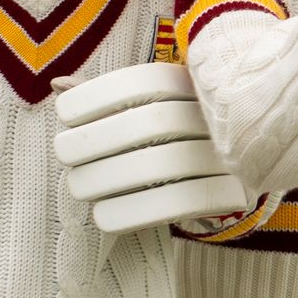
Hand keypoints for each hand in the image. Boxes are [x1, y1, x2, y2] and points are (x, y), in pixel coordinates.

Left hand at [54, 63, 252, 233]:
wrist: (239, 164)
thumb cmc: (174, 131)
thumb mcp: (147, 104)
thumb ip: (107, 96)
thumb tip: (57, 84)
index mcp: (196, 83)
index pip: (146, 81)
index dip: (101, 94)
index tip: (64, 114)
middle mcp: (216, 114)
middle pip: (150, 123)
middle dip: (98, 141)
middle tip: (64, 155)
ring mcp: (228, 151)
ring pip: (162, 163)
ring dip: (110, 178)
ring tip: (79, 186)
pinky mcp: (232, 191)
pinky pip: (178, 203)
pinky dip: (134, 212)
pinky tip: (103, 216)